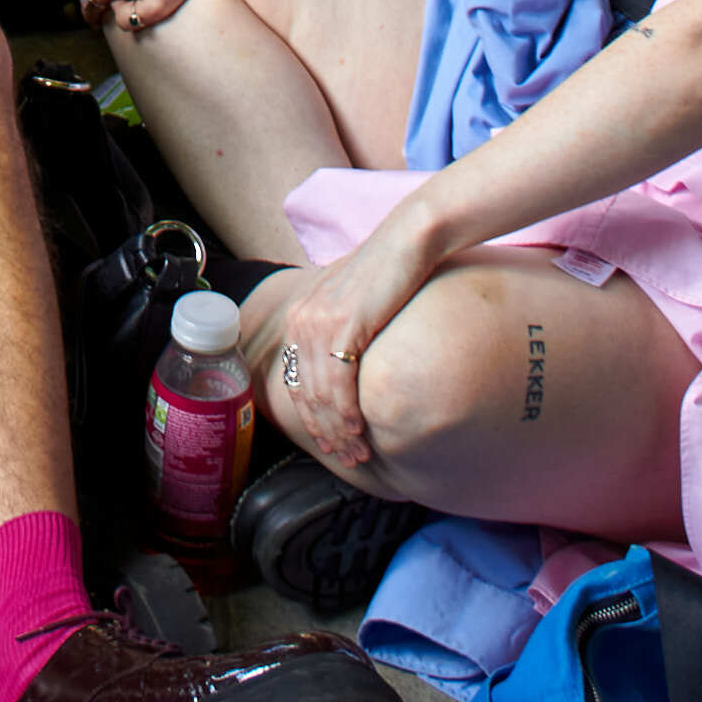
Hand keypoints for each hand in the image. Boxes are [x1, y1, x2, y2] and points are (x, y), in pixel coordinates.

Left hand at [245, 213, 439, 472]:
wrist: (405, 244)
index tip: (329, 443)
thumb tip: (344, 369)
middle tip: (347, 457)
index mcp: (299, 317)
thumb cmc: (385, 275)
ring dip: (339, 430)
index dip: (312, 418)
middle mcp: (300, 321)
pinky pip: (338, 383)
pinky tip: (360, 430)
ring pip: (321, 395)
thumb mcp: (350, 306)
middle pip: (306, 393)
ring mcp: (317, 323)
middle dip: (326, 432)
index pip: (296, 381)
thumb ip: (338, 333)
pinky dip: (347, 413)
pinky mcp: (341, 326)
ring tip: (357, 452)